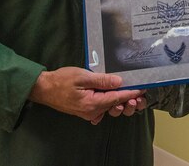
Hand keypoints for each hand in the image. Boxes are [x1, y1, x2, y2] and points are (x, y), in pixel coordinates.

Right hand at [28, 67, 143, 122]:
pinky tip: (112, 91)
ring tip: (127, 88)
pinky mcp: (86, 110)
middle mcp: (92, 112)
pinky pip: (102, 107)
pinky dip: (109, 100)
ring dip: (119, 99)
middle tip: (138, 87)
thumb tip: (120, 81)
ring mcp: (89, 113)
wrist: (44, 88)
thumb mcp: (83, 76)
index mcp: (92, 104)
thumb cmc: (62, 80)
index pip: (117, 98)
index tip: (144, 88)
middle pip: (115, 104)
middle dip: (128, 97)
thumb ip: (102, 80)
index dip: (132, 92)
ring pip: (109, 106)